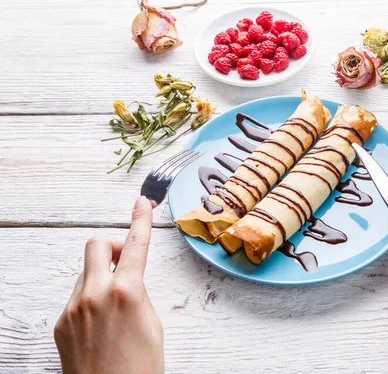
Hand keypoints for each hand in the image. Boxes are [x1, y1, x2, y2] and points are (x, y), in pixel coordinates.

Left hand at [54, 196, 163, 373]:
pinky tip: (102, 324)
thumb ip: (139, 294)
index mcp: (126, 292)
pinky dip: (90, 298)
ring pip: (86, 272)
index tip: (142, 203)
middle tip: (126, 261)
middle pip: (96, 244)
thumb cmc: (140, 368)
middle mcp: (95, 294)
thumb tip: (128, 281)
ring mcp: (74, 308)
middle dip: (113, 245)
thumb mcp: (152, 325)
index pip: (136, 245)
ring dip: (102, 275)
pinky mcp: (61, 323)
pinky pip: (76, 296)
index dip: (141, 219)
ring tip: (117, 306)